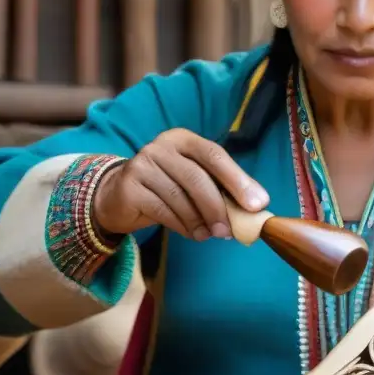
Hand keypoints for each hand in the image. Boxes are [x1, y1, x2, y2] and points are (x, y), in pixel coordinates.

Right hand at [91, 128, 268, 240]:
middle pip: (198, 177)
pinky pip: (163, 211)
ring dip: (201, 221)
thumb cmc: (165, 186)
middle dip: (219, 207)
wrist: (115, 194)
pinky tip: (194, 234)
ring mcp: (142, 165)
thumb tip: (255, 207)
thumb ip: (219, 187)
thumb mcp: (192, 179)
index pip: (215, 155)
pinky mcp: (129, 188)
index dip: (238, 179)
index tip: (257, 203)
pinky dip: (183, 226)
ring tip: (212, 235)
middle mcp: (161, 147)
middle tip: (231, 230)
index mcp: (183, 139)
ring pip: (180, 197)